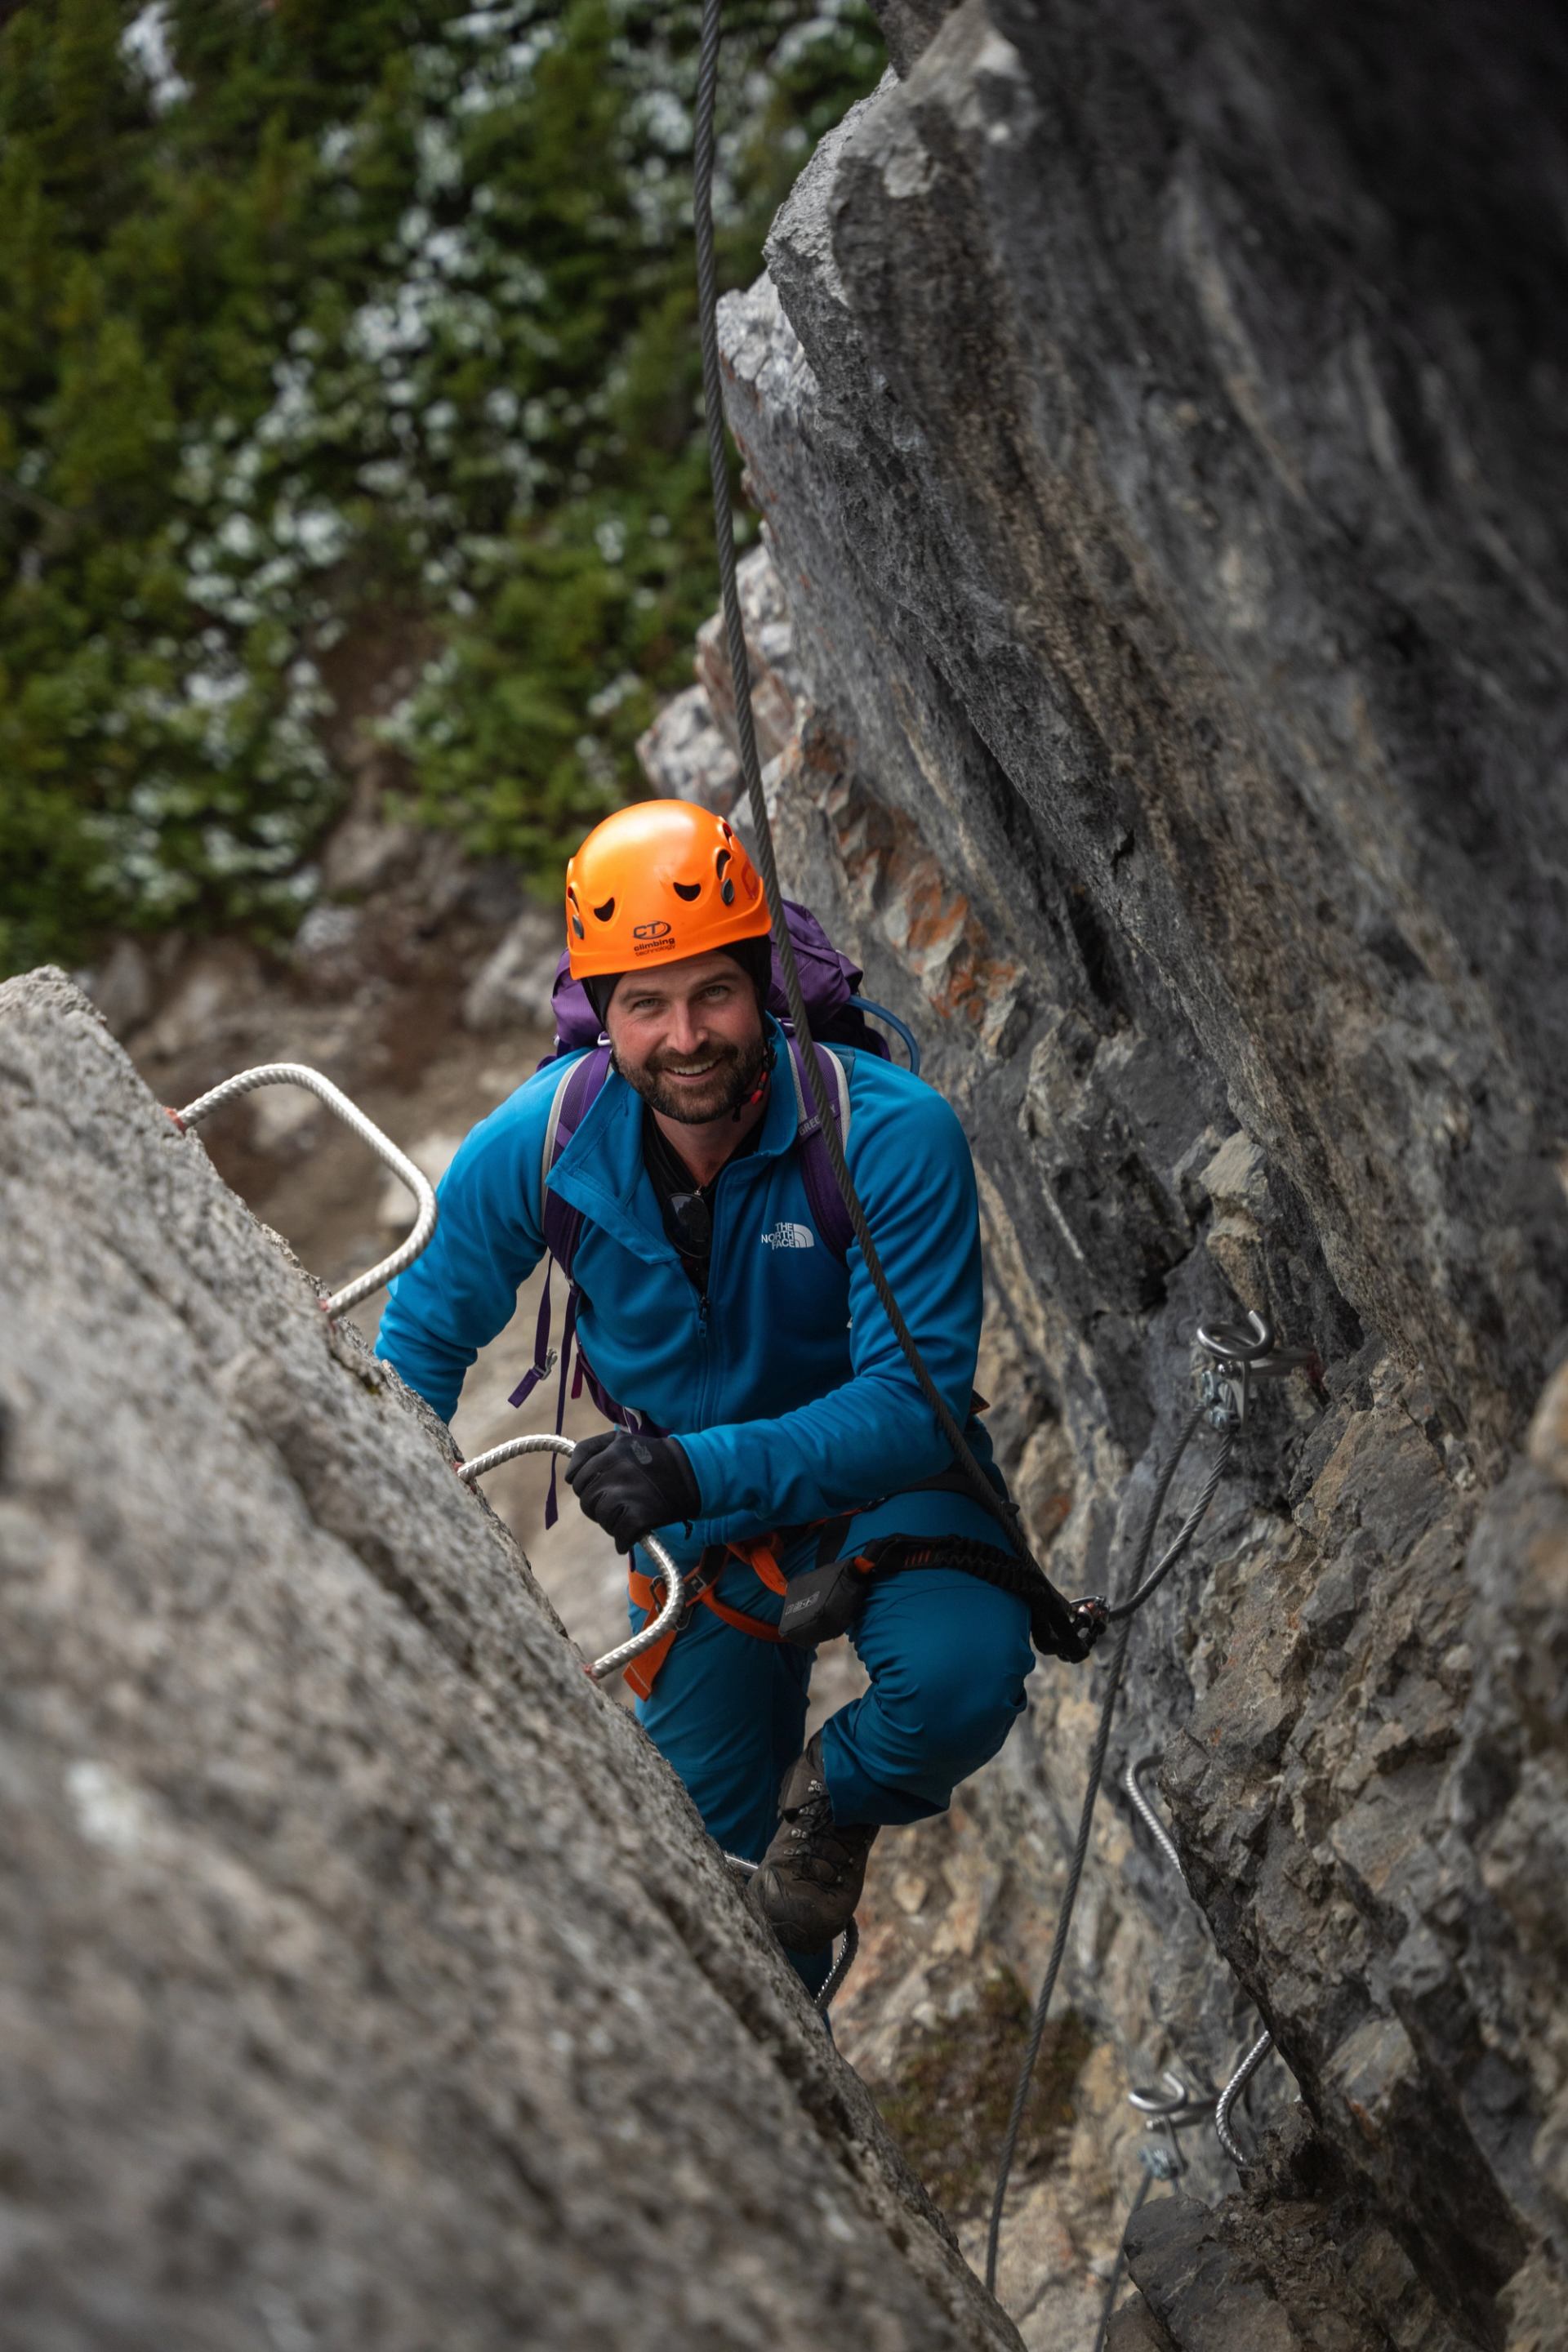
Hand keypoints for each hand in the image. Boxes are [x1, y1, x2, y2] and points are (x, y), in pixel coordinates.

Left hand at [564, 1430, 700, 1551]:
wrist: (694, 1473)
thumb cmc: (655, 1458)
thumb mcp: (622, 1439)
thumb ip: (590, 1449)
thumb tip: (569, 1475)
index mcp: (611, 1451)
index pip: (577, 1479)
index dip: (586, 1488)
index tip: (601, 1490)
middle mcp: (617, 1471)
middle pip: (587, 1501)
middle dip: (598, 1507)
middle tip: (617, 1505)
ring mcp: (628, 1495)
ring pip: (601, 1518)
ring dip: (611, 1523)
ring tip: (628, 1516)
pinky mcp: (641, 1516)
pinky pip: (619, 1536)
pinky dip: (623, 1541)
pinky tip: (631, 1536)